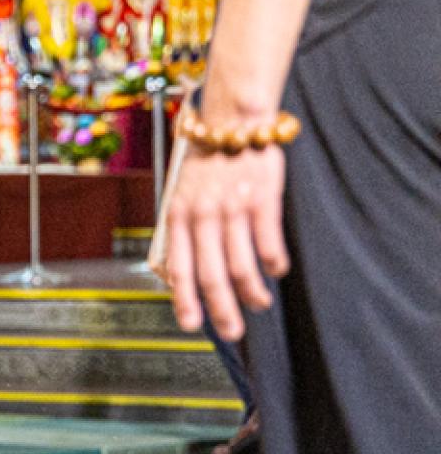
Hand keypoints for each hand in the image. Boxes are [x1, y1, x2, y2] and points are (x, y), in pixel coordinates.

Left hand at [161, 144, 289, 341]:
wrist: (233, 121)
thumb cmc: (206, 163)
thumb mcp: (181, 194)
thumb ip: (182, 230)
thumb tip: (181, 274)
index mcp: (177, 216)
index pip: (178, 267)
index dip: (185, 300)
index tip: (192, 325)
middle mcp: (202, 216)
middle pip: (211, 275)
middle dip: (221, 309)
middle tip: (232, 332)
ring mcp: (232, 208)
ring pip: (241, 264)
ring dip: (252, 292)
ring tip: (258, 304)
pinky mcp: (261, 200)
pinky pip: (268, 242)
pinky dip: (273, 263)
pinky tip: (276, 271)